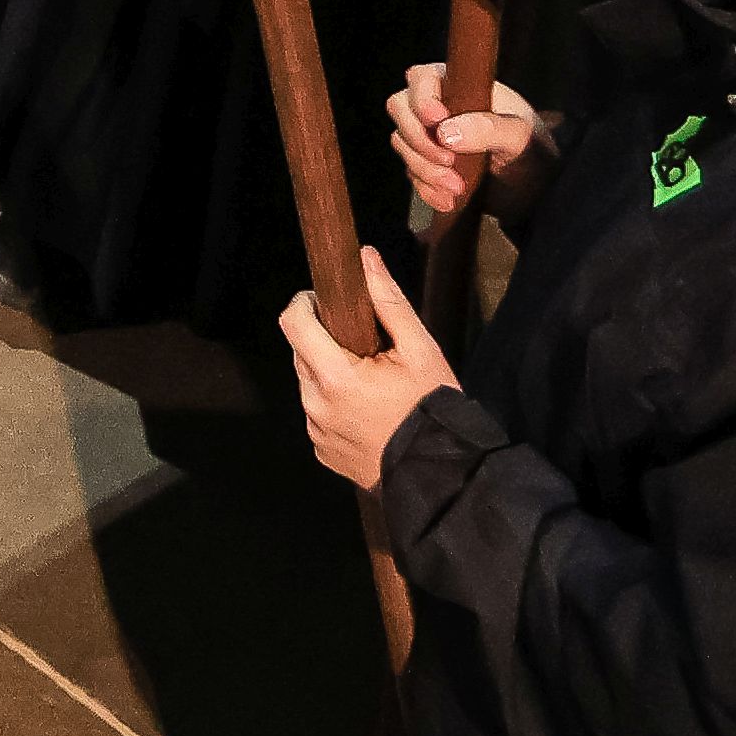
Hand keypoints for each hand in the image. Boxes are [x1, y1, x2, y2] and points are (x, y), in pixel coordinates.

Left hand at [282, 248, 463, 492]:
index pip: (293, 322)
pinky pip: (317, 414)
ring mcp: (316, 431)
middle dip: (324, 337)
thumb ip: (388, 302)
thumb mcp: (420, 350)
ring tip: (370, 380)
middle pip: (300, 350)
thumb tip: (365, 258)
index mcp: (334, 377)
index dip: (305, 302)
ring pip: (308, 383)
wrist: (441, 477)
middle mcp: (315, 405)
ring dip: (328, 372)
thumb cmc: (433, 410)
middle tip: (364, 343)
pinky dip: (334, 404)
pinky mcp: (322, 451)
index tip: (327, 300)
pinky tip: (367, 409)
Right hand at [386, 61, 547, 226]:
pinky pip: (411, 173)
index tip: (438, 120)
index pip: (423, 78)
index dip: (421, 97)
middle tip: (447, 162)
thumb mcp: (520, 137)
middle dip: (418, 139)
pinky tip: (448, 199)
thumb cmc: (535, 150)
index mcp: (463, 86)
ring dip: (423, 168)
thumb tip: (445, 132)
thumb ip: (489, 129)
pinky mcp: (430, 165)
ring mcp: (432, 136)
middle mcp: (441, 107)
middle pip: (401, 108)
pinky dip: (425, 188)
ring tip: (455, 187)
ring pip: (402, 143)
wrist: (539, 188)